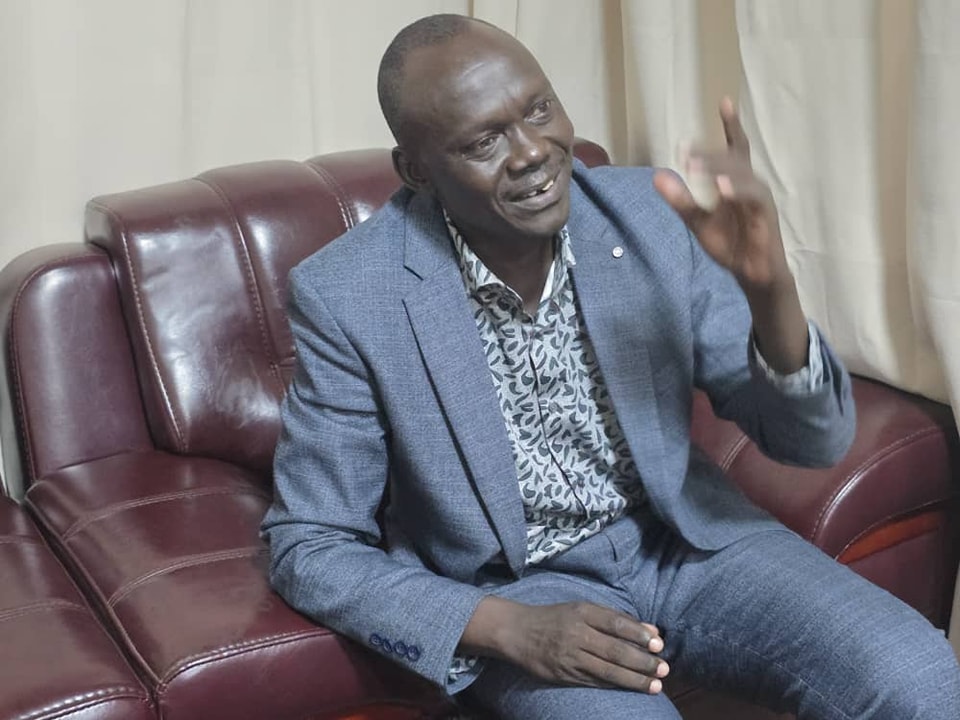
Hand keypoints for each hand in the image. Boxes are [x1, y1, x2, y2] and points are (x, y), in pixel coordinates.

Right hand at [461, 597, 668, 692]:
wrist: (517, 632)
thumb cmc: (556, 617)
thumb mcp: (582, 610)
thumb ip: (616, 619)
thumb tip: (652, 631)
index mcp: (582, 612)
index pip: (616, 623)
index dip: (638, 634)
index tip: (659, 644)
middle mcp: (576, 633)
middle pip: (614, 650)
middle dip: (642, 661)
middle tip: (664, 669)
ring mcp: (569, 656)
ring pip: (607, 670)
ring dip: (634, 679)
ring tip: (655, 686)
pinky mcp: (564, 675)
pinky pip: (594, 682)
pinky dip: (615, 685)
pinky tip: (632, 688)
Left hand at [653, 97, 790, 294]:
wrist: (750, 274)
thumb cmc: (730, 244)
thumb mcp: (697, 220)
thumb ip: (679, 199)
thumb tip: (656, 175)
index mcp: (735, 182)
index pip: (735, 148)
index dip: (731, 125)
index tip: (724, 101)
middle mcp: (750, 184)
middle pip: (733, 158)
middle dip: (711, 152)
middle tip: (686, 151)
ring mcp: (759, 198)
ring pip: (741, 174)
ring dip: (719, 168)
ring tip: (695, 167)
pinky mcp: (765, 215)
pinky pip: (753, 197)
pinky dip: (738, 191)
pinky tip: (722, 189)